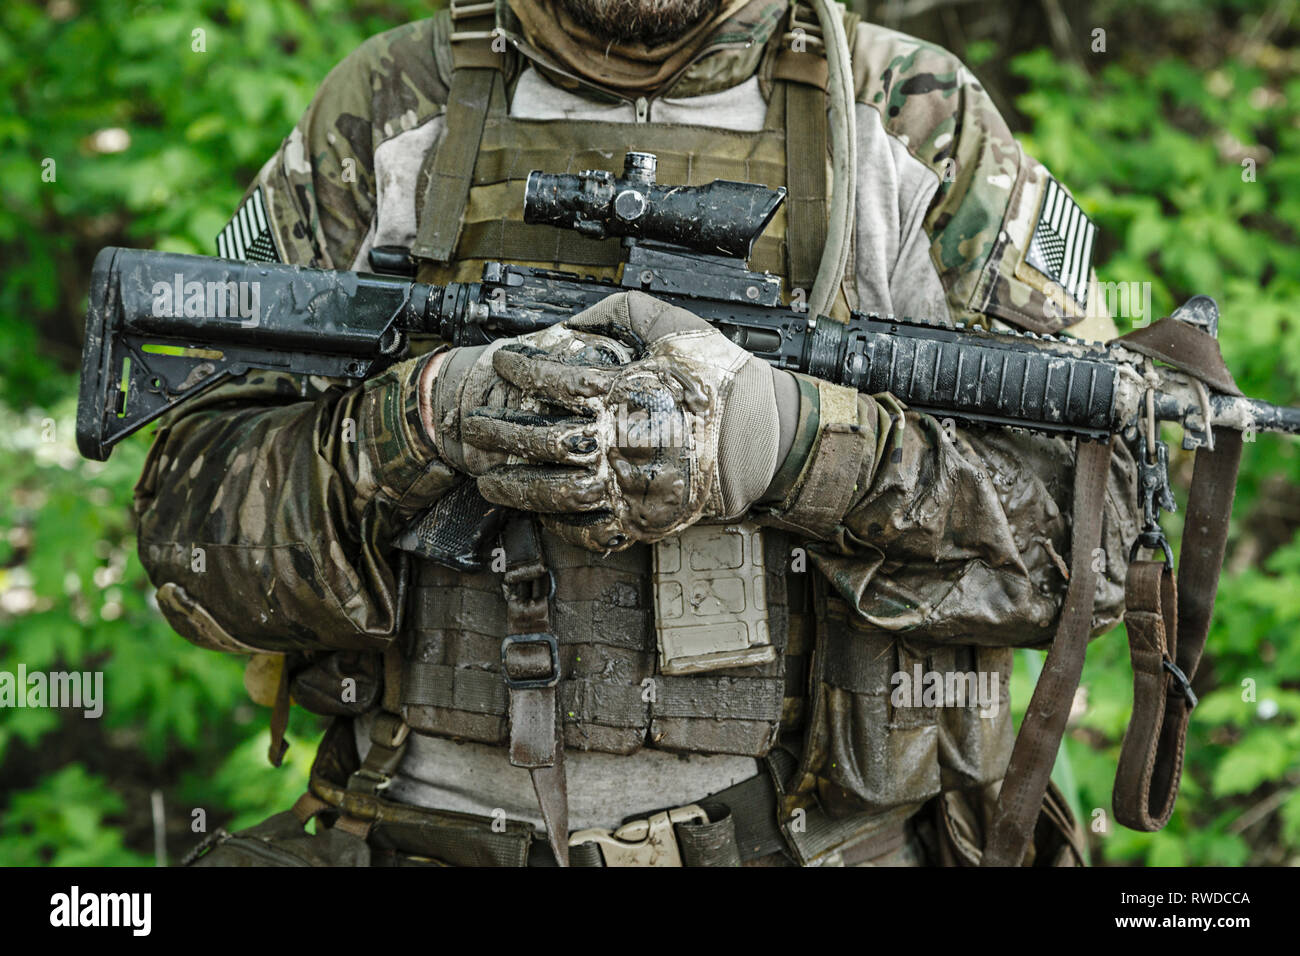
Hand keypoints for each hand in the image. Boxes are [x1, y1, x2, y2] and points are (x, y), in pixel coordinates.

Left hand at [459, 291, 783, 550]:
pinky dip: (556, 523)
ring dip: (514, 486)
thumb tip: (571, 321)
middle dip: (499, 432)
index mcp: (632, 392)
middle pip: (544, 440)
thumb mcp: (675, 326)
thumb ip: (620, 312)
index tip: (502, 363)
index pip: (559, 381)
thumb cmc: (719, 380)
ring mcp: (633, 485)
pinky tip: (535, 510)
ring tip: (488, 476)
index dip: (523, 371)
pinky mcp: (644, 520)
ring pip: (555, 492)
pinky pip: (589, 530)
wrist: (764, 440)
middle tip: (472, 425)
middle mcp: (626, 441)